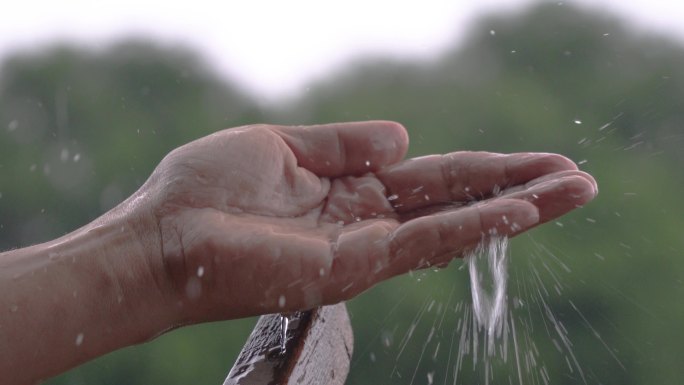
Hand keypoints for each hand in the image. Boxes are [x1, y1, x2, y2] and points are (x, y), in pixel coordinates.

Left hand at [127, 121, 596, 322]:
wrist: (162, 236)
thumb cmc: (207, 189)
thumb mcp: (282, 146)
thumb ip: (345, 143)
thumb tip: (404, 135)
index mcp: (350, 192)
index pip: (434, 177)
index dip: (486, 168)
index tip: (536, 161)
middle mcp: (366, 223)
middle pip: (457, 200)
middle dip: (519, 188)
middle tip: (580, 179)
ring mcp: (364, 250)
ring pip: (456, 224)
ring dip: (516, 206)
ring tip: (573, 190)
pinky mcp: (353, 267)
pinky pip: (425, 241)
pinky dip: (474, 224)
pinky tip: (519, 209)